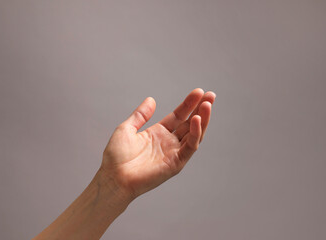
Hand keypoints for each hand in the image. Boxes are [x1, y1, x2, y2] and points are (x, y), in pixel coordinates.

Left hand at [101, 88, 215, 197]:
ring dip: (203, 120)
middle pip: (190, 123)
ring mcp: (173, 153)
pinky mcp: (176, 163)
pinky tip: (197, 120)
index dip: (188, 104)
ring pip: (194, 134)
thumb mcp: (127, 129)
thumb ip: (140, 115)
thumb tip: (151, 99)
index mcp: (158, 133)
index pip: (179, 116)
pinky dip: (196, 134)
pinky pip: (190, 147)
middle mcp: (168, 142)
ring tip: (207, 104)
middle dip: (201, 109)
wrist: (114, 177)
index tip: (198, 91)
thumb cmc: (117, 157)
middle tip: (211, 95)